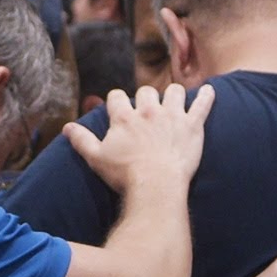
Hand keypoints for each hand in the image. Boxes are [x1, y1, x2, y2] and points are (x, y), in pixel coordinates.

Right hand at [65, 84, 214, 193]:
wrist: (156, 185)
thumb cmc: (125, 175)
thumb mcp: (96, 158)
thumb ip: (81, 140)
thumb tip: (66, 128)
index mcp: (124, 117)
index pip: (117, 96)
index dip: (117, 101)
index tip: (119, 108)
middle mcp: (148, 110)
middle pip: (146, 91)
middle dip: (145, 98)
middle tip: (148, 110)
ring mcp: (173, 116)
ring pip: (174, 91)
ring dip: (173, 95)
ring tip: (174, 102)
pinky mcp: (192, 126)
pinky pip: (202, 105)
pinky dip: (207, 97)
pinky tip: (210, 91)